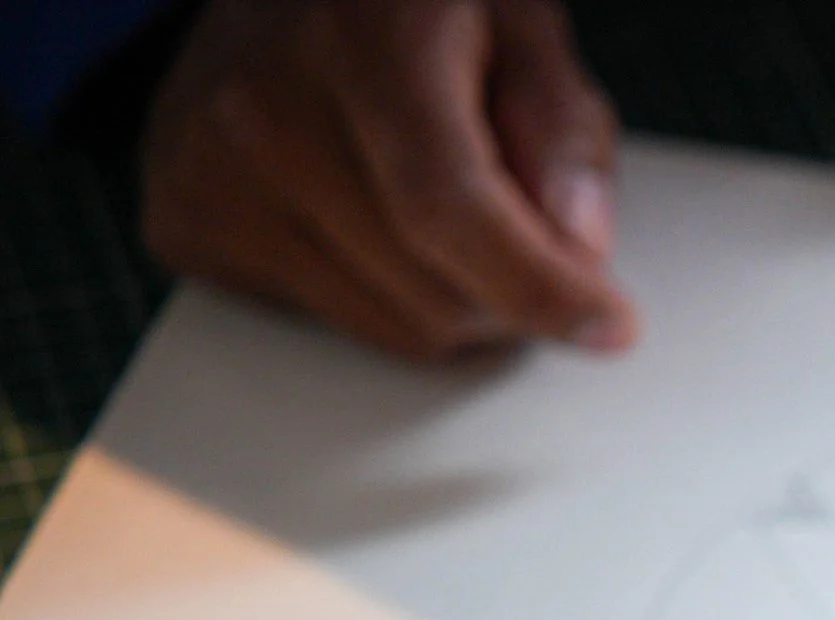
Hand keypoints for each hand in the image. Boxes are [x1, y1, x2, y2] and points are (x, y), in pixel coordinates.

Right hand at [141, 0, 635, 360]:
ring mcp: (209, 173)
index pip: (451, 208)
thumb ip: (563, 129)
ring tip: (443, 211)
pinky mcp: (183, 226)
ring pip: (396, 330)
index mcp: (363, 45)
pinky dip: (384, 298)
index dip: (542, 288)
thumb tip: (580, 247)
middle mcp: (264, 111)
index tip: (609, 326)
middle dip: (515, 290)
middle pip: (439, 294)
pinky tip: (373, 218)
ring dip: (456, 304)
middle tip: (526, 227)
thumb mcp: (520, 25)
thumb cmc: (409, 5)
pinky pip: (331, 328)